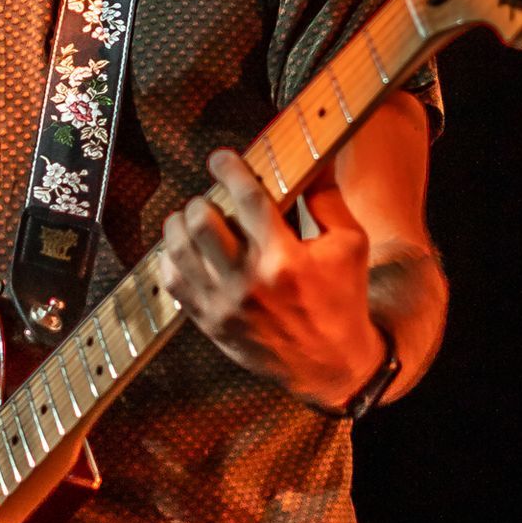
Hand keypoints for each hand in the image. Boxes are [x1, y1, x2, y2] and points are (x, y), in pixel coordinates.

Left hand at [158, 148, 387, 409]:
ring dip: (181, 224)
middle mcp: (249, 282)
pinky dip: (172, 257)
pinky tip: (187, 250)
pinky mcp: (209, 322)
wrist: (330, 365)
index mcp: (285, 259)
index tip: (221, 158)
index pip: (246, 198)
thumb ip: (326, 197)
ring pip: (179, 249)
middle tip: (210, 198)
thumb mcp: (349, 245)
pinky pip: (172, 280)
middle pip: (202, 221)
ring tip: (193, 218)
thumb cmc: (342, 299)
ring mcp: (224, 305)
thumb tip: (312, 157)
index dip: (229, 169)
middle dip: (202, 199)